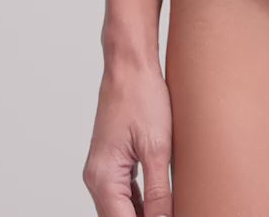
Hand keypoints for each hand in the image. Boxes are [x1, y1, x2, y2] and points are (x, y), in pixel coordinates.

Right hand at [82, 56, 172, 216]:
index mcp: (104, 178)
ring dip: (141, 215)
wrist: (130, 66)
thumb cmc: (141, 97)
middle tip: (172, 214)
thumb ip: (159, 191)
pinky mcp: (110, 162)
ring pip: (120, 209)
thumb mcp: (157, 148)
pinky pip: (122, 194)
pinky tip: (158, 206)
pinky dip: (138, 204)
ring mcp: (101, 171)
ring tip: (167, 211)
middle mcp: (96, 179)